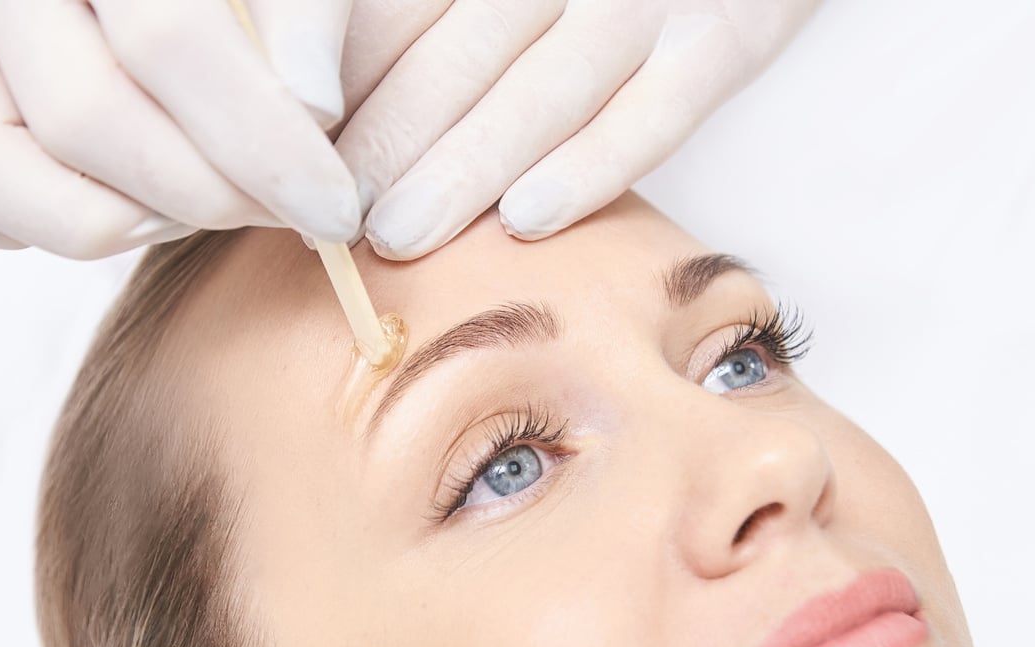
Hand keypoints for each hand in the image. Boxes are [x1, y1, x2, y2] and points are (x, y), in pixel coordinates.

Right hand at [0, 0, 366, 258]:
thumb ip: (306, 18)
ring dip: (114, 217)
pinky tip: (124, 200)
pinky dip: (28, 221)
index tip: (335, 210)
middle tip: (282, 207)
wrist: (164, 0)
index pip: (170, 39)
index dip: (264, 145)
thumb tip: (310, 105)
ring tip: (201, 201)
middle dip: (208, 193)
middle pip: (85, 117)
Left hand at [338, 0, 820, 259]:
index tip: (303, 153)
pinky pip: (656, 114)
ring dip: (466, 168)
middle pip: (461, 53)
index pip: (401, 8)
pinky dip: (592, 167)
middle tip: (329, 216)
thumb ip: (440, 16)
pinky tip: (528, 220)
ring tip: (400, 235)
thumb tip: (331, 105)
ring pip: (544, 89)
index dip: (346, 80)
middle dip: (389, 141)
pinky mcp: (731, 34)